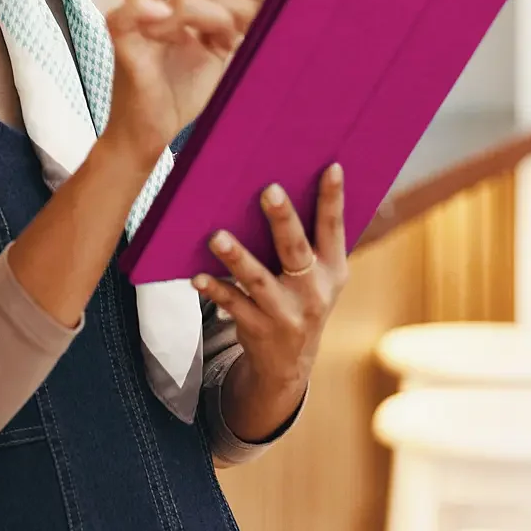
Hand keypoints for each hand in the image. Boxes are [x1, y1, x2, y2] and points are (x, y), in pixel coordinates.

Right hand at [104, 0, 269, 162]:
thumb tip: (274, 3)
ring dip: (216, 15)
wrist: (150, 132)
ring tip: (232, 39)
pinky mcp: (124, 39)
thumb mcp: (219, 55)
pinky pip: (130, 12)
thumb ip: (237, 28)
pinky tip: (169, 12)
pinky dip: (147, 8)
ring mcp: (139, 18)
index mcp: (179, 2)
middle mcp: (157, 2)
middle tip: (266, 15)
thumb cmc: (181, 94)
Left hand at [195, 163, 348, 442]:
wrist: (290, 364)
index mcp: (332, 269)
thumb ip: (309, 239)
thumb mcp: (318, 276)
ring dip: (237, 258)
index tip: (331, 167)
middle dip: (283, 220)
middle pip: (296, 250)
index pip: (334, 228)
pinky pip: (232, 305)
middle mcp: (314, 291)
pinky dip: (214, 290)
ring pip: (258, 280)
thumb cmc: (300, 298)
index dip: (333, 198)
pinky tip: (196, 277)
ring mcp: (286, 313)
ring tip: (217, 236)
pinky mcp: (258, 328)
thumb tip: (284, 186)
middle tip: (268, 190)